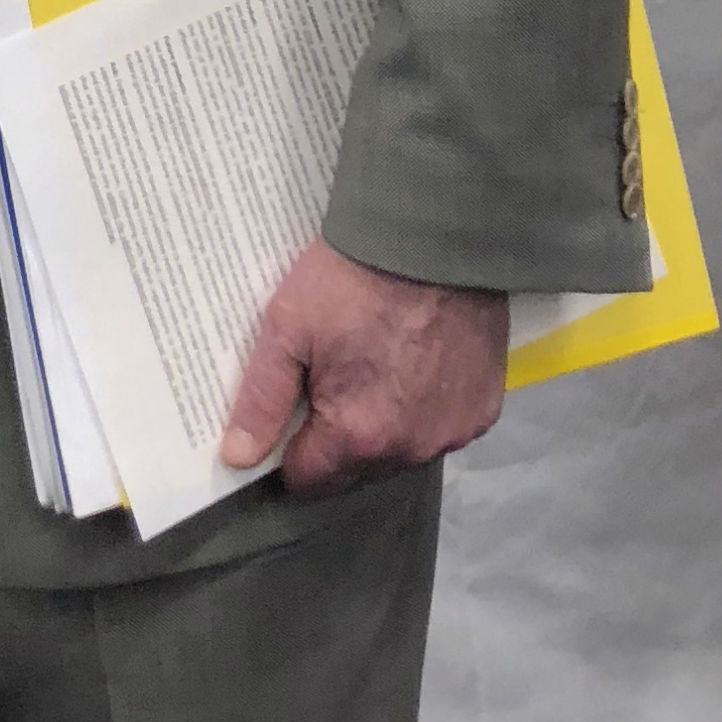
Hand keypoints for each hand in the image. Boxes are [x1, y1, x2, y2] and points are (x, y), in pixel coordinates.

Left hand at [219, 241, 508, 495]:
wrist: (433, 241)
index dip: (289, 454)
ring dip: (383, 428)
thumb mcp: (287, 331)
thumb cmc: (351, 282)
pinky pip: (441, 428)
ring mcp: (454, 431)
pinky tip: (414, 368)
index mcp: (357, 437)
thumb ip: (261, 401)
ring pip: (402, 452)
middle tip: (327, 380)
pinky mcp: (484, 409)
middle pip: (357, 470)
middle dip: (335, 439)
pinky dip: (423, 410)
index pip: (310, 480)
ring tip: (371, 370)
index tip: (286, 419)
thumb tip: (237, 458)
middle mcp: (411, 449)